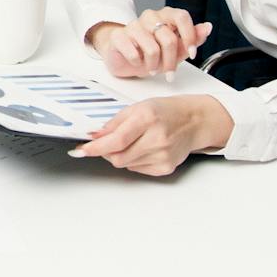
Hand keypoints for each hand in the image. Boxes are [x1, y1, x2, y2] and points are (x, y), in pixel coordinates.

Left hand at [69, 95, 232, 175]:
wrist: (195, 121)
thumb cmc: (166, 111)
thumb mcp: (137, 108)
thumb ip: (114, 123)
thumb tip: (94, 135)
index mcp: (147, 119)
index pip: (116, 140)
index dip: (96, 147)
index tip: (81, 150)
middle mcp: (157, 138)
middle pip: (118, 157)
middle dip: (106, 152)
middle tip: (106, 144)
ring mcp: (163, 155)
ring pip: (126, 164)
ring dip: (120, 155)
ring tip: (133, 141)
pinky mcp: (166, 167)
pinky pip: (138, 169)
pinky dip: (133, 161)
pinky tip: (143, 148)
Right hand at [88, 9, 212, 79]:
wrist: (124, 56)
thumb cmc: (150, 51)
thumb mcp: (176, 48)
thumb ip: (192, 38)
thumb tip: (207, 27)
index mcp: (165, 16)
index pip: (181, 16)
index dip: (189, 36)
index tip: (192, 53)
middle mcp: (150, 17)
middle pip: (168, 39)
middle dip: (171, 61)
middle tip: (169, 71)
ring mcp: (133, 25)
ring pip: (152, 49)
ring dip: (154, 65)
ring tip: (151, 67)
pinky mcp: (119, 36)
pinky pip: (134, 54)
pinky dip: (138, 63)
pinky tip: (137, 62)